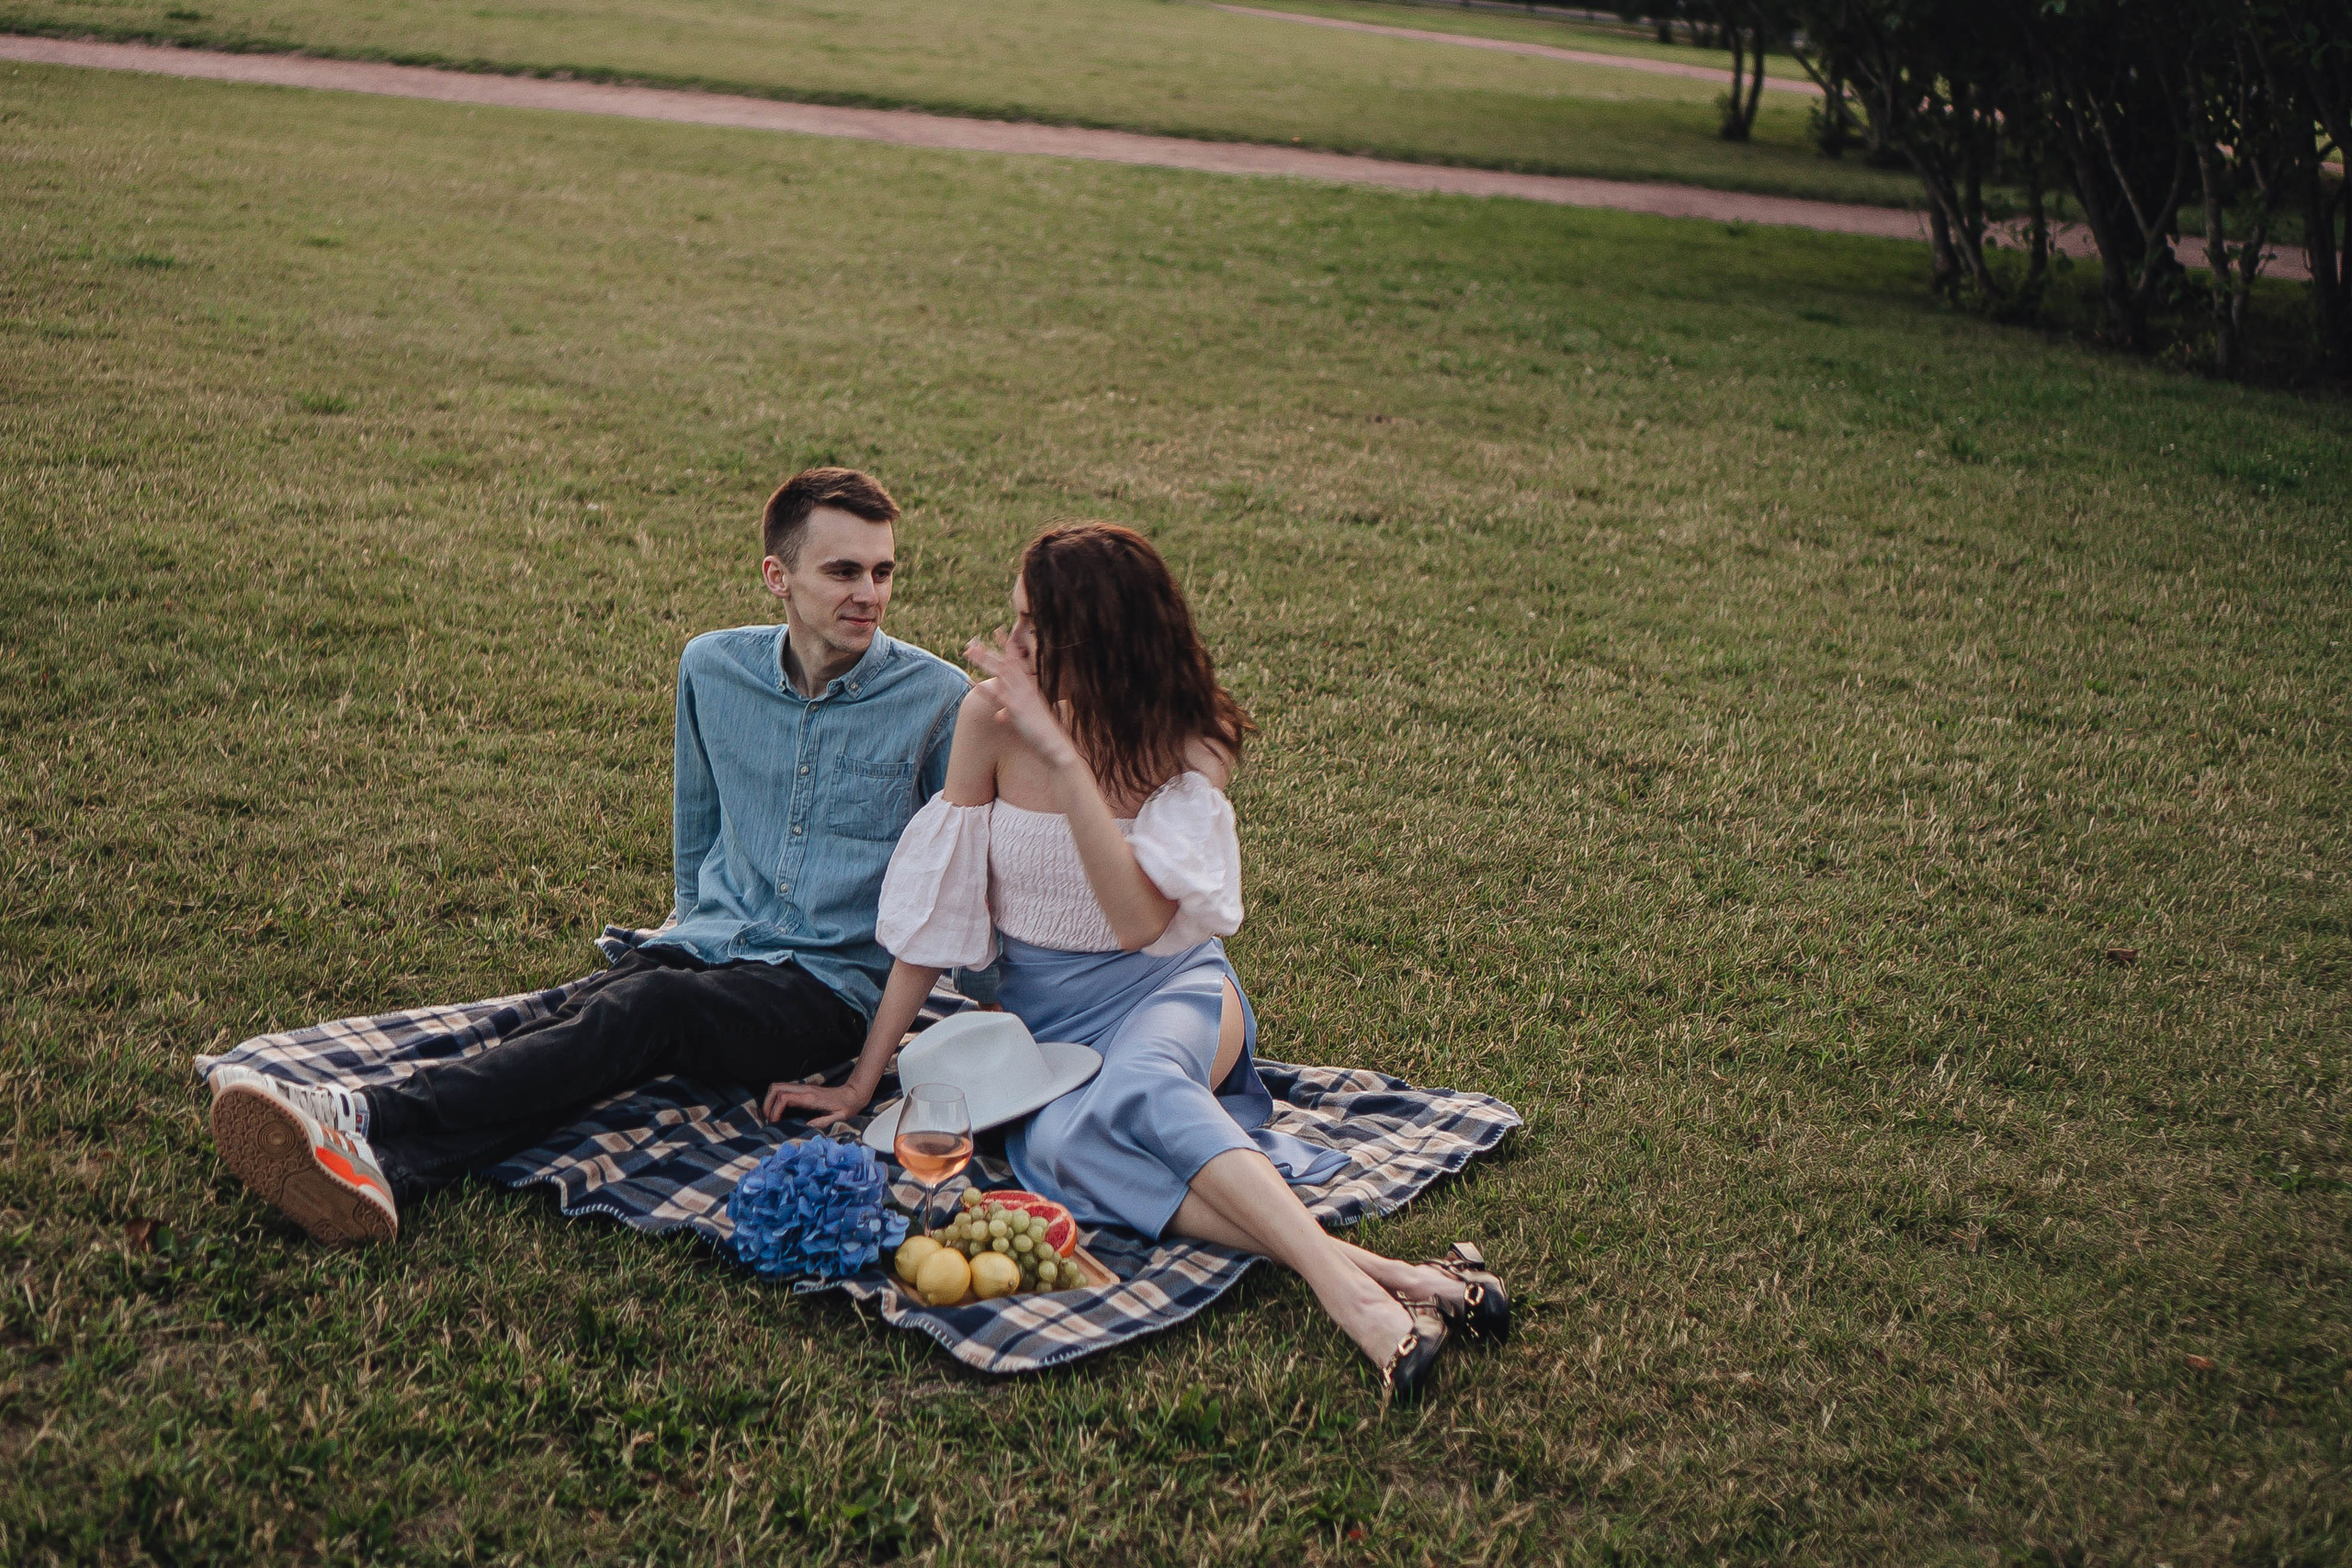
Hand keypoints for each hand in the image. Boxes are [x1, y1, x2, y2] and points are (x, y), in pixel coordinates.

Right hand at [763, 1078, 874, 1129]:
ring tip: (770, 1116)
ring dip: (769, 1100)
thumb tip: (807, 1127)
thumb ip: (823, 1121)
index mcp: (810, 1097)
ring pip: (777, 1087)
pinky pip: (783, 1090)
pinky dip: (775, 1099)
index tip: (774, 1122)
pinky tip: (777, 1111)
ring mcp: (802, 1088)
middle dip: (767, 1103)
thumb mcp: (838, 1117)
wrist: (852, 1094)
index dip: (775, 1110)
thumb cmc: (846, 1107)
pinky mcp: (802, 1089)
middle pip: (775, 1088)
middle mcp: (804, 1089)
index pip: (784, 1097)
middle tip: (768, 1119)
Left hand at [965, 631, 1079, 768]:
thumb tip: (998, 715)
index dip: (1007, 647)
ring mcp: (1019, 696)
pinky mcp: (1015, 708)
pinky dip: (983, 688)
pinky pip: (996, 695)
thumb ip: (1009, 713)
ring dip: (983, 661)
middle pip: (1004, 663)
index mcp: (1029, 686)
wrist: (1053, 741)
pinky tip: (971, 681)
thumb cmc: (1042, 730)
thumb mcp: (1027, 717)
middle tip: (971, 643)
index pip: (1016, 662)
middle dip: (987, 652)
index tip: (997, 632)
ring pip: (999, 673)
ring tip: (969, 651)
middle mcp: (1024, 687)